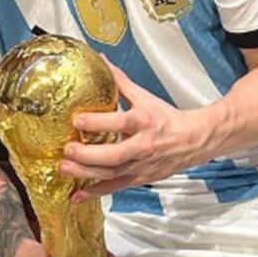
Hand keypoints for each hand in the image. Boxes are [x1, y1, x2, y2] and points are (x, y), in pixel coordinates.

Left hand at [60, 61, 207, 200]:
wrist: (193, 140)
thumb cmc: (166, 118)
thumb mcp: (144, 96)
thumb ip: (119, 81)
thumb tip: (101, 60)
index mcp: (144, 121)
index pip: (120, 122)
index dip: (98, 122)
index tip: (76, 120)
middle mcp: (142, 146)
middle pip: (114, 155)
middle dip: (88, 154)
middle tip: (67, 149)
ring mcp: (141, 165)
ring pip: (112, 174)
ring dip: (86, 174)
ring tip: (64, 168)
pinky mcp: (139, 178)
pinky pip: (115, 187)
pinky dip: (95, 193)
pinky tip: (77, 196)